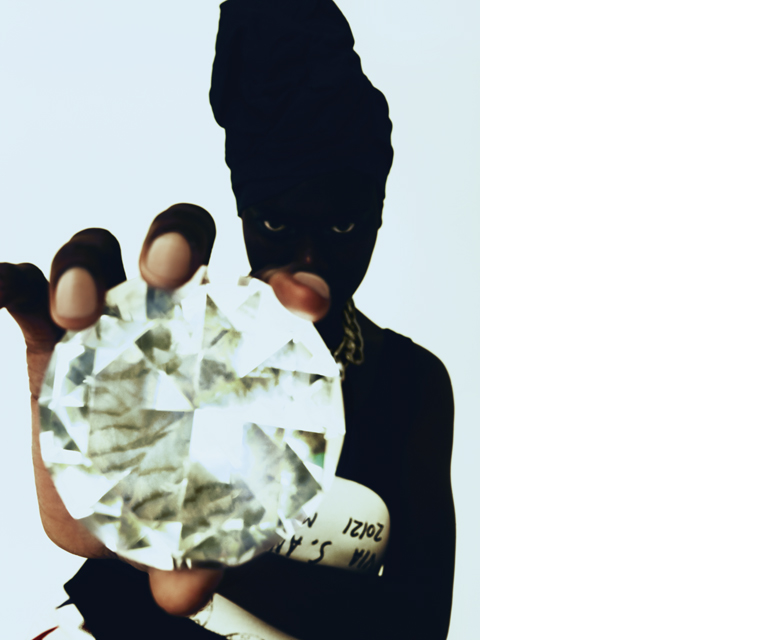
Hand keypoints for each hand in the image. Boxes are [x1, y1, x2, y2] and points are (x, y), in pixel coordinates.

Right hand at [0, 203, 333, 615]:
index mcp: (241, 344)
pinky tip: (7, 290)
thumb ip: (202, 554)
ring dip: (89, 264)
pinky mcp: (49, 334)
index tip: (305, 300)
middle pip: (183, 242)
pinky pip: (27, 288)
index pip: (280, 291)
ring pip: (103, 254)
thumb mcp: (198, 530)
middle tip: (169, 276)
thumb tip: (187, 588)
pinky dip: (16, 281)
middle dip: (178, 240)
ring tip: (78, 309)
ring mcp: (112, 319)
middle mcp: (178, 315)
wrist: (122, 512)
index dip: (296, 281)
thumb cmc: (182, 501)